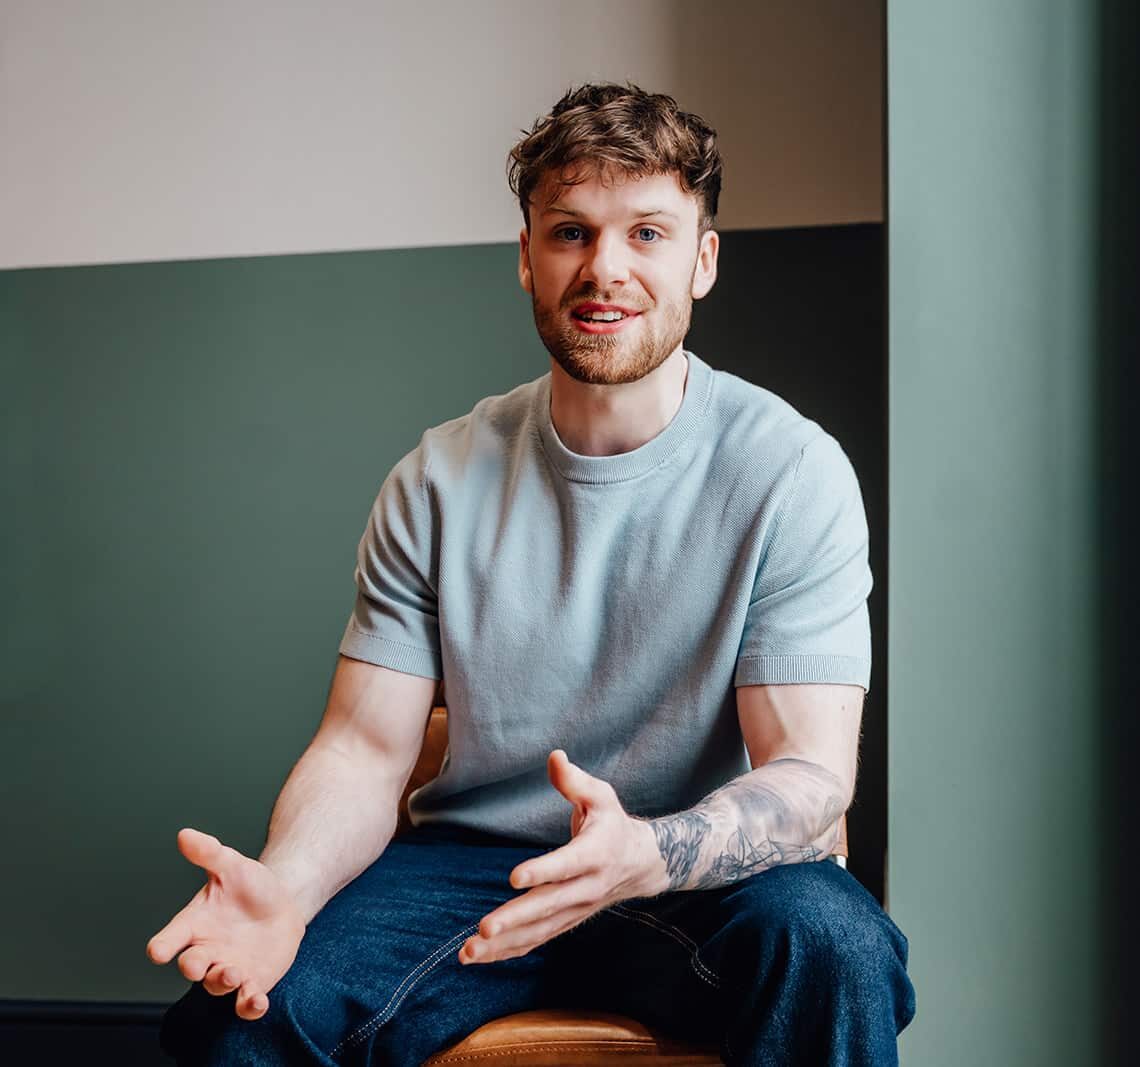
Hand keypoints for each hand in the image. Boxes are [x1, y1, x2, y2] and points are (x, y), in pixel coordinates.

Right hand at [146, 828, 306, 1020]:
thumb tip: (185, 833)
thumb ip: (209, 853)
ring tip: (235, 974)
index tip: (158, 950)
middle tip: (205, 962)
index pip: (169, 939)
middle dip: (194, 967)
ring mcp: (228, 970)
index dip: (162, 946)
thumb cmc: (250, 885)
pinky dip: (249, 1006)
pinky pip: (245, 1004)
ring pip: (216, 986)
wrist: (284, 903)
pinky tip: (257, 1001)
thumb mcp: (233, 865)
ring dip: (222, 983)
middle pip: (190, 967)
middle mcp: (206, 951)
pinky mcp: (252, 984)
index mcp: (194, 924)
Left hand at [458, 750, 661, 965]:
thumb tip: (554, 756)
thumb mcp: (601, 795)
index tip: (514, 877)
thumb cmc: (612, 823)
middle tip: (484, 929)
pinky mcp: (566, 921)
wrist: (640, 863)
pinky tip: (479, 958)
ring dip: (503, 945)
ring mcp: (576, 910)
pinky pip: (536, 940)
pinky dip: (508, 951)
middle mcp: (586, 887)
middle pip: (548, 906)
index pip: (567, 865)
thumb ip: (574, 781)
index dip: (542, 871)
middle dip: (515, 919)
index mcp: (595, 853)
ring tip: (468, 952)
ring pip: (538, 931)